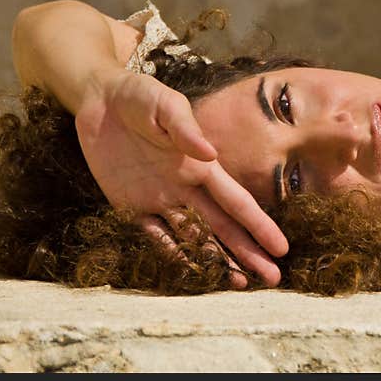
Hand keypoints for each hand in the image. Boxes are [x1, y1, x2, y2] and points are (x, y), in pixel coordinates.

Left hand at [74, 69, 287, 287]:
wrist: (98, 100)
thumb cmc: (139, 96)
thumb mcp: (166, 105)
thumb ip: (186, 129)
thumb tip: (210, 154)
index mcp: (201, 166)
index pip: (236, 202)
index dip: (259, 225)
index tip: (281, 247)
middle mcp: (186, 188)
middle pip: (223, 227)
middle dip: (248, 253)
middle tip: (273, 278)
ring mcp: (159, 199)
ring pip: (195, 238)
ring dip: (217, 261)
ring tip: (240, 284)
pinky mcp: (129, 206)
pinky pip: (154, 236)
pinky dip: (173, 255)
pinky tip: (193, 274)